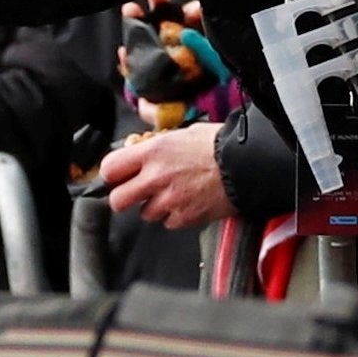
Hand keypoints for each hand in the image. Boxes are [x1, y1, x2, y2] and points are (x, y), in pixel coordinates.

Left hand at [99, 121, 230, 228]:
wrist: (247, 165)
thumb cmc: (217, 145)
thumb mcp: (179, 133)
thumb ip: (154, 144)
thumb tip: (137, 147)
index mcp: (151, 152)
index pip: (110, 169)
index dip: (111, 174)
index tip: (116, 175)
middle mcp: (155, 177)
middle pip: (118, 200)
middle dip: (123, 197)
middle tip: (133, 193)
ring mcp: (170, 200)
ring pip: (145, 213)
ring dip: (152, 207)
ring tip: (168, 194)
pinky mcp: (187, 217)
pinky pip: (168, 223)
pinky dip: (173, 217)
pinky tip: (185, 204)